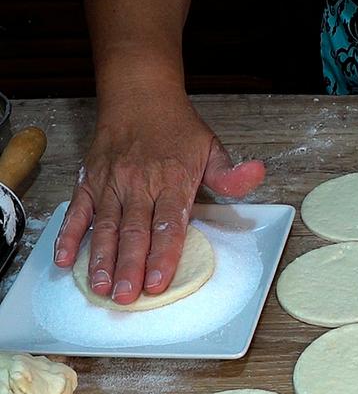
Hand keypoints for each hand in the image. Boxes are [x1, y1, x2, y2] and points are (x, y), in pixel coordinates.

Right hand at [53, 93, 264, 304]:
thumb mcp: (212, 147)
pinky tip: (64, 259)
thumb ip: (231, 173)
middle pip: (134, 232)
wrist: (140, 96)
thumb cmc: (179, 128)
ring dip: (101, 259)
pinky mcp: (89, 181)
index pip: (168, 224)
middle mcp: (139, 185)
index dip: (162, 255)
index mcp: (172, 181)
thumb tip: (257, 174)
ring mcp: (111, 184)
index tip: (157, 281)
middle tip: (125, 297)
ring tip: (99, 287)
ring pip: (106, 227)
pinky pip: (77, 211)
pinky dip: (69, 235)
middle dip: (129, 267)